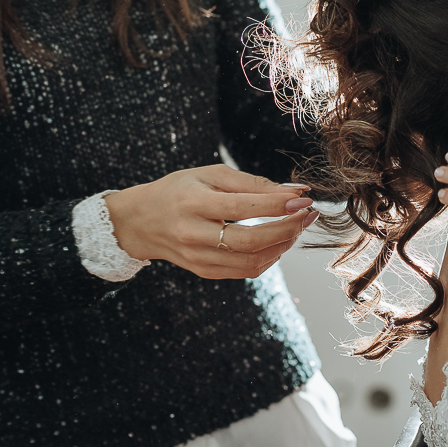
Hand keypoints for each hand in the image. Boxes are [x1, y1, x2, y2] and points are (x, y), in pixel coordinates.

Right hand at [106, 165, 317, 279]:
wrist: (140, 221)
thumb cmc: (179, 190)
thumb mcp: (210, 175)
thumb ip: (252, 183)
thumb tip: (294, 191)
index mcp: (193, 203)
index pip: (244, 207)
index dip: (278, 204)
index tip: (304, 198)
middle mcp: (193, 234)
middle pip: (251, 241)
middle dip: (287, 229)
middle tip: (307, 216)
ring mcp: (197, 258)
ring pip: (251, 262)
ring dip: (282, 246)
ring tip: (295, 228)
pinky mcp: (203, 272)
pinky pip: (245, 271)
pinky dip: (268, 258)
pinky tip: (276, 242)